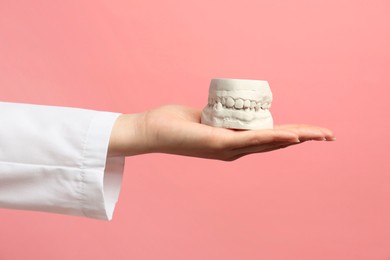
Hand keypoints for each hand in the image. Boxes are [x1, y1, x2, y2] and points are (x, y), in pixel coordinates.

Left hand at [108, 105, 334, 160]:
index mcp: (234, 142)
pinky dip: (273, 138)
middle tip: (330, 134)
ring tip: (320, 134)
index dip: (293, 134)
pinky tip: (291, 136)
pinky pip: (251, 139)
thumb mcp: (206, 117)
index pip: (269, 137)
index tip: (313, 131)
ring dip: (296, 137)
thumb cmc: (176, 123)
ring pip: (269, 142)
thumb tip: (230, 109)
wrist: (152, 130)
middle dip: (305, 137)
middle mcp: (235, 149)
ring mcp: (228, 148)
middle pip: (276, 142)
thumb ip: (221, 116)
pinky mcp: (218, 143)